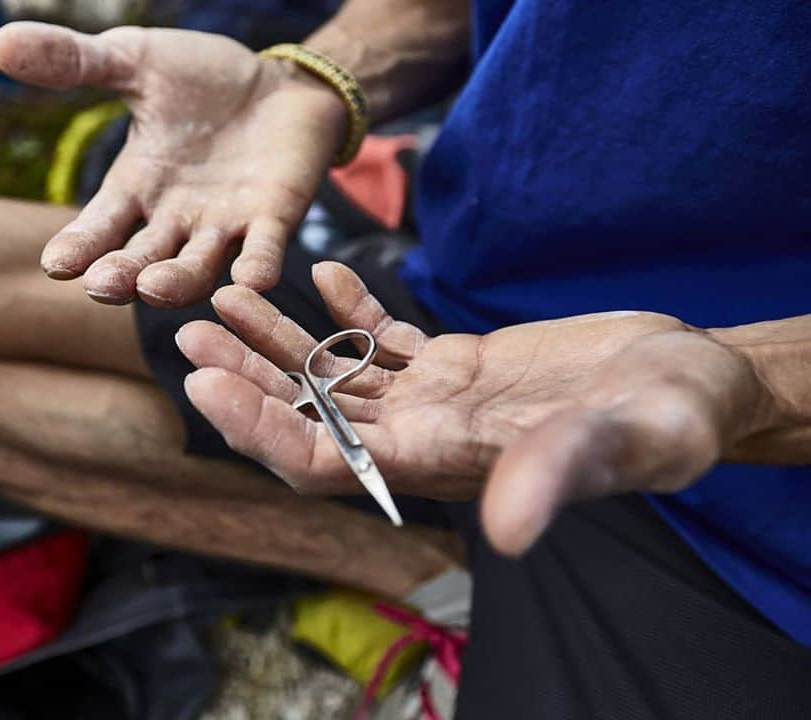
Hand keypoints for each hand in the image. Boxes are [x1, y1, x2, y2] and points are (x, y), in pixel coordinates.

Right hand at [0, 22, 346, 305]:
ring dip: (177, 282)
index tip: (56, 265)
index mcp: (136, 187)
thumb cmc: (203, 81)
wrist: (280, 82)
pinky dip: (258, 266)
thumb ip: (75, 62)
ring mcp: (225, 225)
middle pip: (142, 259)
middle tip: (101, 286)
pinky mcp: (275, 220)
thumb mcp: (135, 62)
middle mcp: (175, 218)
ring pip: (196, 267)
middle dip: (122, 275)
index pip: (98, 226)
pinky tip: (252, 279)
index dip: (78, 247)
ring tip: (154, 288)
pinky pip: (264, 251)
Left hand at [175, 262, 772, 554]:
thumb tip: (509, 529)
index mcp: (443, 461)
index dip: (259, 429)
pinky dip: (352, 307)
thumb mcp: (629, 443)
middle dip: (247, 377)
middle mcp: (425, 436)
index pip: (324, 460)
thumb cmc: (670, 420)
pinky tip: (321, 272)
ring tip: (229, 294)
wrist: (694, 385)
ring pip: (337, 374)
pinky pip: (387, 337)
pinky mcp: (461, 363)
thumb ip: (565, 474)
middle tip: (190, 327)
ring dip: (281, 339)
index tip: (204, 383)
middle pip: (311, 415)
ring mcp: (439, 398)